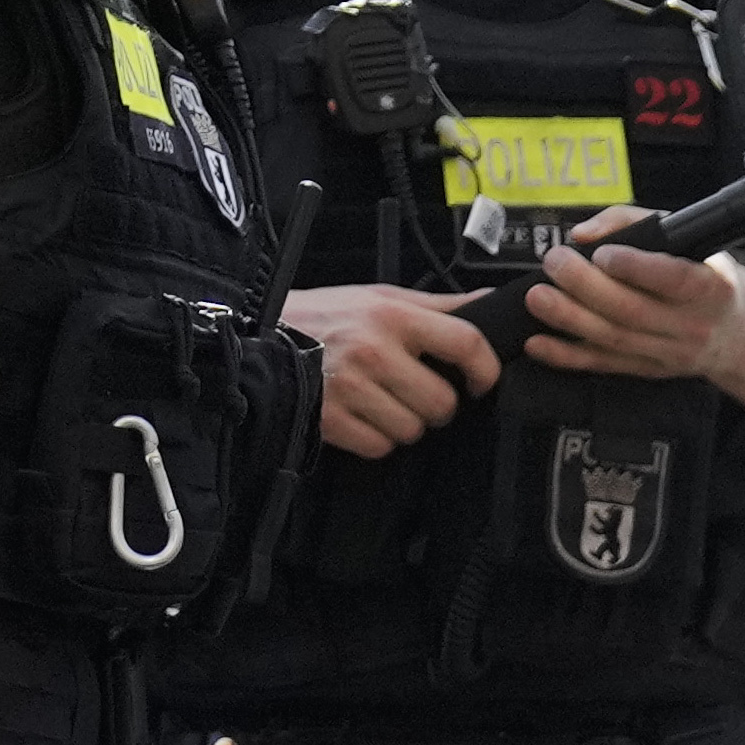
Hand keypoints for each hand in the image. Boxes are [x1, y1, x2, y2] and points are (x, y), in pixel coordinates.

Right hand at [283, 284, 499, 452]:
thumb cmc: (323, 317)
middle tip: (412, 392)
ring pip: (413, 430)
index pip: (466, 343)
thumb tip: (490, 301)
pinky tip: (359, 416)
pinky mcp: (329, 418)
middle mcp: (374, 350)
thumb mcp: (377, 298)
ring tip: (379, 401)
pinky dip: (374, 439)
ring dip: (403, 424)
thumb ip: (438, 306)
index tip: (480, 383)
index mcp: (392, 316)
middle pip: (442, 402)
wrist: (254, 335)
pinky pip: (379, 447)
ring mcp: (350, 387)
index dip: (485, 370)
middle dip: (434, 405)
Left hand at [517, 223, 744, 394]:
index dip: (636, 267)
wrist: (737, 334)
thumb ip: (634, 223)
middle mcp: (691, 325)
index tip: (603, 254)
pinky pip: (603, 364)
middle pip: (633, 310)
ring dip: (569, 319)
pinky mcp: (647, 370)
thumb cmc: (706, 276)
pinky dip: (567, 356)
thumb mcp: (688, 239)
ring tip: (538, 296)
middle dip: (586, 286)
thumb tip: (585, 235)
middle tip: (556, 263)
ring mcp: (669, 353)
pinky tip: (538, 342)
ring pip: (614, 338)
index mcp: (709, 287)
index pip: (674, 279)